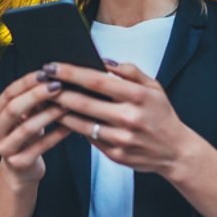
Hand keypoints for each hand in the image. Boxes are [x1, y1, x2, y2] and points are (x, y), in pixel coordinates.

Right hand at [0, 70, 70, 187]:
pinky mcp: (19, 163)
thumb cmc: (27, 135)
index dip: (27, 82)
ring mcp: (5, 148)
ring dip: (49, 114)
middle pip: (13, 109)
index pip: (9, 93)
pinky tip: (71, 126)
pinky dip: (56, 135)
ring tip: (68, 104)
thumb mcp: (26, 115)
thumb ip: (33, 99)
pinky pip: (40, 147)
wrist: (21, 170)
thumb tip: (54, 76)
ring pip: (27, 128)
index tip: (46, 73)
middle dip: (36, 96)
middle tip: (58, 86)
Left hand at [48, 61, 187, 176]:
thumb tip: (103, 61)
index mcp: (138, 97)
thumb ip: (130, 71)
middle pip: (84, 103)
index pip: (98, 81)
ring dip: (60, 111)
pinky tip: (61, 117)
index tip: (52, 65)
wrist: (175, 152)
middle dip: (58, 91)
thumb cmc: (161, 114)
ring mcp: (120, 139)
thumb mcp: (154, 87)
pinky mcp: (115, 155)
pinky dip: (73, 127)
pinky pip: (87, 138)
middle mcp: (128, 118)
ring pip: (81, 123)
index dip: (72, 72)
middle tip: (40, 81)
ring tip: (45, 99)